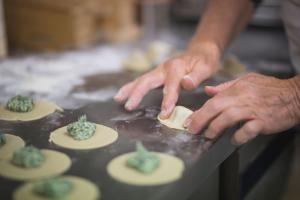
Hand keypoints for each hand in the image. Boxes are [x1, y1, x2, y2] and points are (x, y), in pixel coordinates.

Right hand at [114, 42, 219, 117]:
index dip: (167, 101)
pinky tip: (125, 93)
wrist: (201, 50)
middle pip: (147, 81)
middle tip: (128, 106)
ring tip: (118, 99)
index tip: (164, 115)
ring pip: (141, 80)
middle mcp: (164, 68)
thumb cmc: (204, 61)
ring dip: (129, 89)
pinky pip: (142, 80)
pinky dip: (132, 87)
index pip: (170, 87)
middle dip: (137, 94)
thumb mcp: (206, 67)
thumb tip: (186, 84)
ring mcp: (159, 70)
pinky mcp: (157, 74)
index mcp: (176, 68)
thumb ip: (196, 77)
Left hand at [184, 73, 299, 144]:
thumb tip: (208, 91)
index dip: (199, 112)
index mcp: (236, 90)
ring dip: (216, 128)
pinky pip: (248, 129)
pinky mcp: (263, 121)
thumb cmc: (269, 88)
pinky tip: (233, 140)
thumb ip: (225, 86)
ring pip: (229, 118)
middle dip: (201, 120)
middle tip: (193, 131)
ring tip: (209, 136)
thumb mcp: (246, 81)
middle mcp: (241, 99)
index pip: (212, 101)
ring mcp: (252, 110)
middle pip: (216, 108)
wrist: (293, 95)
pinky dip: (239, 135)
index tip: (189, 121)